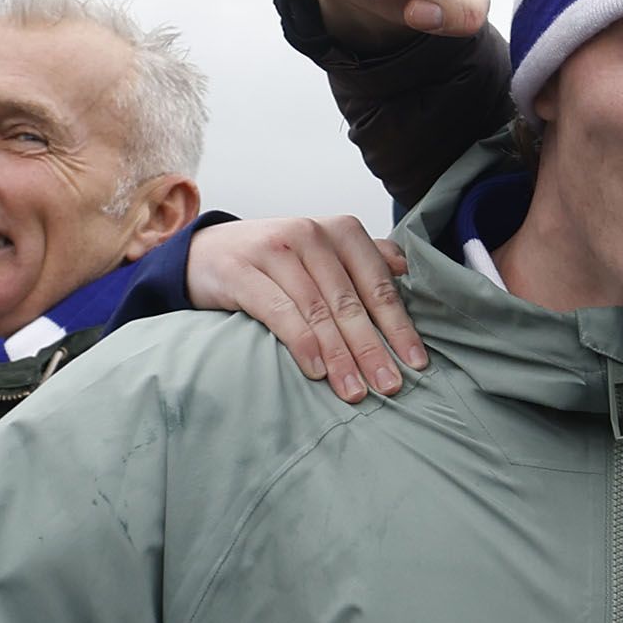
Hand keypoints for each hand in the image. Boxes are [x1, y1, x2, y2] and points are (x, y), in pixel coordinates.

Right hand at [187, 217, 424, 401]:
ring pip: (318, 311)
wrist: (205, 251)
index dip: (399, 326)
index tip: (418, 362)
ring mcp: (275, 250)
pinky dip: (301, 343)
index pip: (378, 285)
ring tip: (355, 390)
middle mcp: (311, 235)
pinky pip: (279, 311)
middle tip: (390, 386)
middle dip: (373, 349)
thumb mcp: (323, 253)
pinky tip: (316, 371)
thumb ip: (364, 258)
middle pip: (350, 302)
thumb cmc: (277, 260)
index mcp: (341, 231)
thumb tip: (406, 270)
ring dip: (339, 356)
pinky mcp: (242, 270)